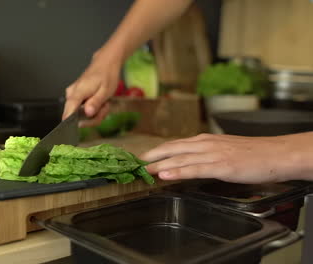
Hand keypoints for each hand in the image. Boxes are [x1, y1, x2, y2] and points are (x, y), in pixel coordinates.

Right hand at [62, 51, 120, 126]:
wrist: (105, 63)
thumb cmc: (107, 75)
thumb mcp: (106, 90)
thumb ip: (95, 102)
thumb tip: (88, 113)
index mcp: (78, 92)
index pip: (68, 112)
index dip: (73, 123)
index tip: (79, 128)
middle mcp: (71, 94)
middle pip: (75, 117)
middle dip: (92, 118)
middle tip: (104, 109)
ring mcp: (72, 95)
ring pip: (80, 114)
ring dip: (95, 113)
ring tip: (104, 104)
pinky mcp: (75, 97)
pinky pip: (81, 109)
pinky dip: (93, 109)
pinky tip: (100, 103)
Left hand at [139, 133, 312, 183]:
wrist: (276, 153)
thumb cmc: (251, 154)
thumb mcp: (222, 150)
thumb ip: (203, 155)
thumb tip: (186, 161)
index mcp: (204, 140)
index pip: (174, 144)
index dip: (156, 151)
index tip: (141, 157)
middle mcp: (205, 144)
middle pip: (171, 149)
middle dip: (151, 156)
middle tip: (134, 164)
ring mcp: (212, 154)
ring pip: (180, 158)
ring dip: (159, 165)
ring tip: (143, 170)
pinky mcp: (221, 166)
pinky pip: (195, 169)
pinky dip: (179, 171)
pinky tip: (166, 175)